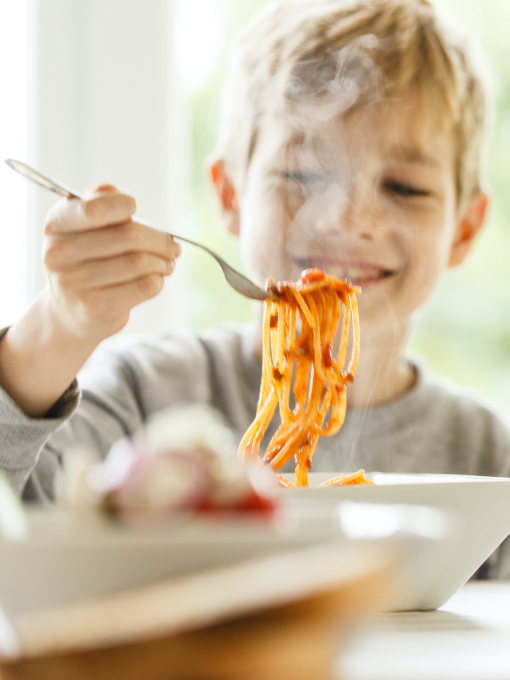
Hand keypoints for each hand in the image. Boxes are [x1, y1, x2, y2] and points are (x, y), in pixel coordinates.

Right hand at [42, 184, 180, 341]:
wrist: (69, 312)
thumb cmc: (85, 262)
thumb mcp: (83, 229)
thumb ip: (99, 204)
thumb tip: (117, 192)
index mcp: (56, 226)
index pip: (95, 209)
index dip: (122, 205)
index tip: (134, 208)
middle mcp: (58, 254)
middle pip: (128, 236)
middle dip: (159, 240)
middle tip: (173, 246)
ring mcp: (74, 284)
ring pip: (139, 262)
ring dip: (162, 262)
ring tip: (168, 263)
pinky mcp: (95, 308)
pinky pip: (144, 286)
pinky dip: (158, 280)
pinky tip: (157, 279)